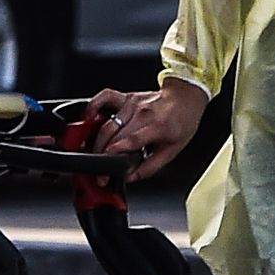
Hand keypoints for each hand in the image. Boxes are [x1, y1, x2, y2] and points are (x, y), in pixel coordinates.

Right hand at [79, 79, 212, 182]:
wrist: (186, 98)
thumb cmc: (182, 122)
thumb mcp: (173, 150)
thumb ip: (150, 166)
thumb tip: (131, 177)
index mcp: (158, 127)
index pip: (130, 141)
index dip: (114, 156)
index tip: (105, 172)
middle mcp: (143, 113)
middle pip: (113, 133)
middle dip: (100, 154)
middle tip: (98, 170)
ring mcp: (133, 103)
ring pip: (106, 122)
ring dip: (95, 140)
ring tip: (93, 153)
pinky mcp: (127, 97)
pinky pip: (105, 97)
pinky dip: (93, 106)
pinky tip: (88, 118)